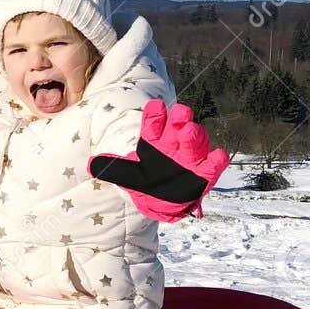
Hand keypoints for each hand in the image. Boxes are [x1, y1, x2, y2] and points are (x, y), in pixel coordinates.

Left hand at [89, 100, 229, 222]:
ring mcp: (190, 159)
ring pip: (195, 143)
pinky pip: (211, 167)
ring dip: (194, 136)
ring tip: (189, 130)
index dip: (154, 116)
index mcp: (155, 140)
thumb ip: (112, 167)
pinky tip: (218, 155)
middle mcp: (174, 145)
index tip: (155, 107)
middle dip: (179, 119)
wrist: (159, 202)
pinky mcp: (203, 175)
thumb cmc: (145, 181)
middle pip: (177, 128)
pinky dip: (216, 161)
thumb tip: (91, 164)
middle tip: (179, 112)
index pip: (154, 124)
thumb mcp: (126, 175)